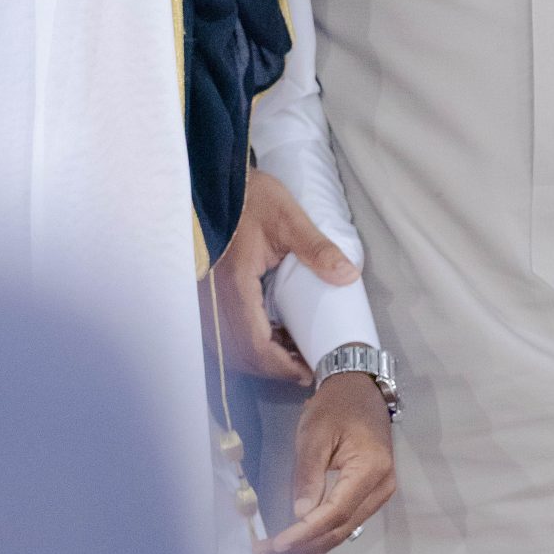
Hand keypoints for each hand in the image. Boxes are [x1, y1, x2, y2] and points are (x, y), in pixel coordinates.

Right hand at [211, 167, 360, 384]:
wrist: (211, 181)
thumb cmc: (249, 198)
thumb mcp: (288, 218)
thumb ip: (316, 248)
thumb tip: (347, 276)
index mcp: (235, 286)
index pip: (255, 345)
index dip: (281, 366)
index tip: (306, 372)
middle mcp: (215, 299)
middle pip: (241, 354)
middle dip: (273, 367)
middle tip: (304, 368)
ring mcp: (206, 298)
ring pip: (230, 346)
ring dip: (260, 355)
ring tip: (291, 350)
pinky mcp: (206, 293)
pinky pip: (224, 330)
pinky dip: (248, 339)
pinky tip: (269, 330)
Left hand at [260, 374, 395, 553]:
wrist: (360, 390)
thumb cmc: (335, 407)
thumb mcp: (314, 434)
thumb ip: (308, 475)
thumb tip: (300, 515)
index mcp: (370, 471)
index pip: (335, 513)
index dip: (305, 533)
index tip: (277, 545)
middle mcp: (381, 488)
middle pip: (340, 529)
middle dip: (303, 547)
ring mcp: (379, 494)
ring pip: (343, 531)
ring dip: (310, 548)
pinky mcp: (370, 495)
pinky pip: (346, 522)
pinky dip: (322, 538)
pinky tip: (302, 553)